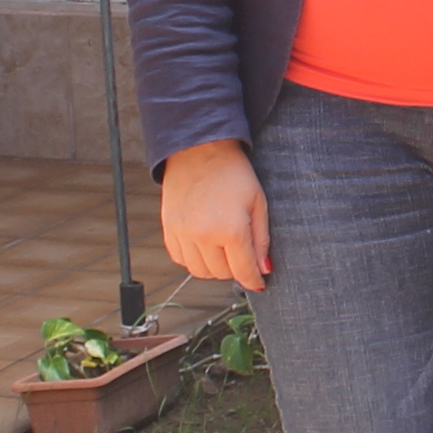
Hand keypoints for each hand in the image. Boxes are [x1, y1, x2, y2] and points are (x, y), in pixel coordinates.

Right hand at [158, 140, 269, 290]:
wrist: (199, 149)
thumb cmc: (233, 172)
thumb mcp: (257, 202)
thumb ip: (261, 239)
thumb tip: (264, 268)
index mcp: (231, 230)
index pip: (243, 271)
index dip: (254, 280)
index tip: (258, 283)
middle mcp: (204, 236)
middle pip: (222, 274)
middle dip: (236, 269)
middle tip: (242, 253)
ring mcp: (183, 234)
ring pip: (200, 271)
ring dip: (215, 267)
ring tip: (223, 248)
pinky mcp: (169, 229)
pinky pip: (181, 259)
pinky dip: (194, 259)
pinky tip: (204, 244)